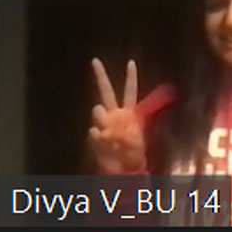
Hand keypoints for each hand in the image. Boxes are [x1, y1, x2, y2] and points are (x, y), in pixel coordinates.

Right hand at [87, 58, 144, 172]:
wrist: (123, 171)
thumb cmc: (134, 156)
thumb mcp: (137, 143)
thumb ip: (127, 134)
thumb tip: (111, 129)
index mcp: (129, 114)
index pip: (130, 92)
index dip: (131, 78)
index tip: (131, 62)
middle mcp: (114, 115)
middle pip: (106, 91)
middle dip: (100, 76)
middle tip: (95, 60)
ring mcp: (103, 124)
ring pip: (98, 112)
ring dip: (104, 120)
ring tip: (113, 137)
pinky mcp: (95, 136)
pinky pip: (94, 132)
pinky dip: (100, 138)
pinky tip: (107, 145)